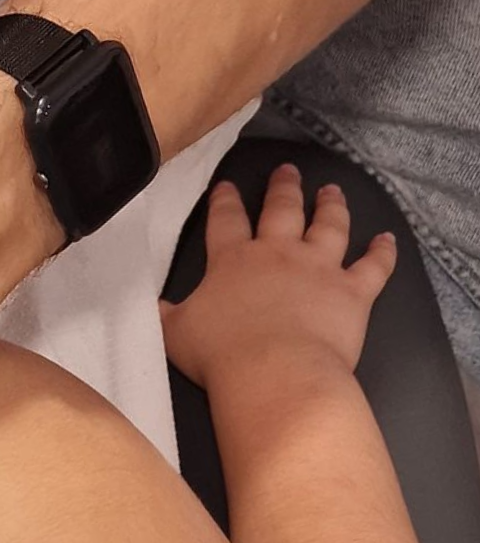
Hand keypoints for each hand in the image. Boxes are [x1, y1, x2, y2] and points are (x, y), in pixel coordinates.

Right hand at [163, 165, 395, 389]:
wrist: (274, 371)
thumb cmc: (219, 354)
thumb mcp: (175, 333)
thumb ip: (167, 313)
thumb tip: (156, 303)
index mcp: (233, 260)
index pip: (226, 220)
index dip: (225, 201)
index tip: (227, 186)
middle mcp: (278, 253)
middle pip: (282, 210)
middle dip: (283, 188)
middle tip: (287, 171)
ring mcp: (320, 268)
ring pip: (329, 226)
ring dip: (331, 206)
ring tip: (332, 191)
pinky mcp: (353, 291)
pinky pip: (373, 266)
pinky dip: (382, 252)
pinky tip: (386, 239)